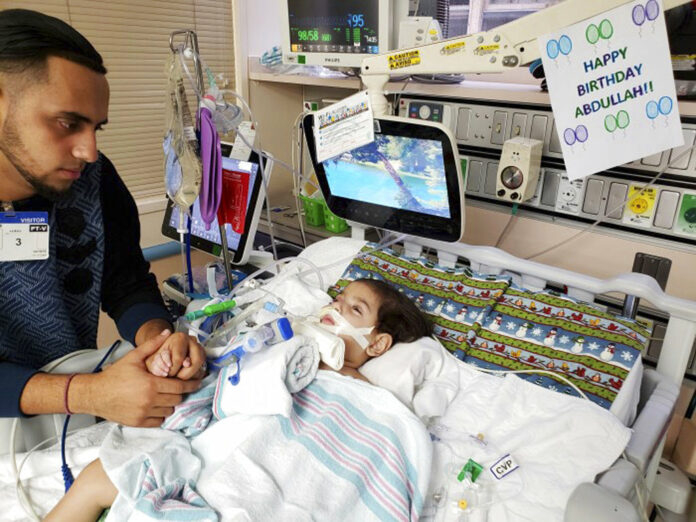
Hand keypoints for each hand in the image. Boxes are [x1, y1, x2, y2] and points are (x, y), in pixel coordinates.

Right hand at [73, 330, 201, 426]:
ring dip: (170, 403)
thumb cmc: (114, 375)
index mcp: (151, 384)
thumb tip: (168, 333)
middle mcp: (149, 401)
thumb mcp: (133, 357)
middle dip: (179, 392)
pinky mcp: (138, 422)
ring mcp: (144, 413)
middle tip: (176, 386)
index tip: (196, 382)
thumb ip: (152, 345)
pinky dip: (160, 414)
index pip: (180, 386)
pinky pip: (159, 421)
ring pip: (169, 410)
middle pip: (177, 399)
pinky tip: (156, 405)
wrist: (95, 394)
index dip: (191, 384)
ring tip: (164, 395)